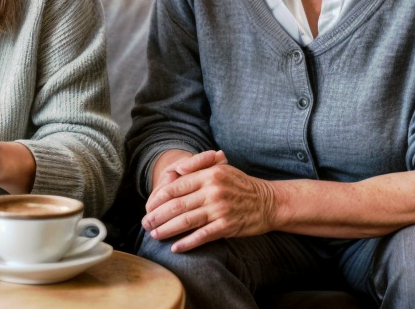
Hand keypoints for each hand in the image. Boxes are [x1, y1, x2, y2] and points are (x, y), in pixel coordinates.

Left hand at [142, 155, 280, 252]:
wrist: (268, 202)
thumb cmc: (240, 185)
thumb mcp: (221, 168)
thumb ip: (197, 166)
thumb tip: (175, 169)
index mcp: (209, 174)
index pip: (176, 186)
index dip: (158, 198)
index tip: (148, 207)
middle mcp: (213, 190)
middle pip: (177, 205)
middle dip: (157, 216)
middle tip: (145, 224)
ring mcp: (220, 209)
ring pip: (186, 221)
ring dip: (167, 230)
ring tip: (155, 235)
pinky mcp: (227, 226)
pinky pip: (202, 236)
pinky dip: (187, 243)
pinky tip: (175, 247)